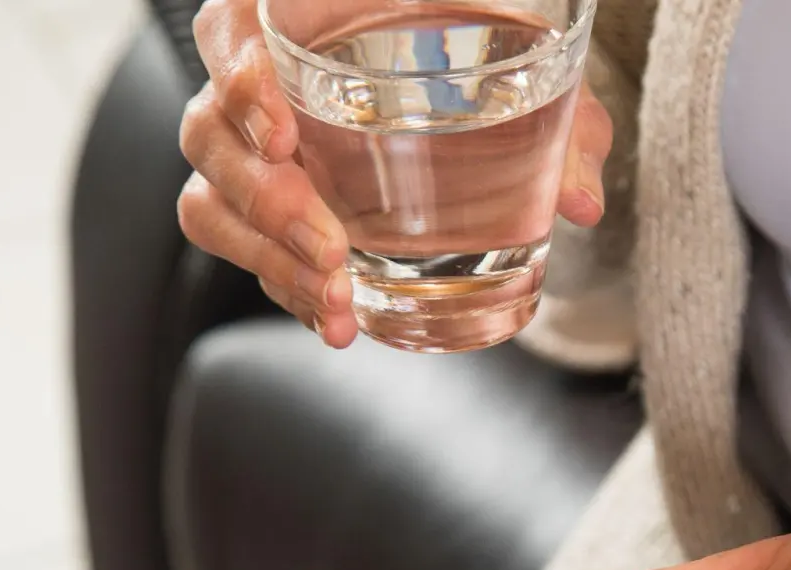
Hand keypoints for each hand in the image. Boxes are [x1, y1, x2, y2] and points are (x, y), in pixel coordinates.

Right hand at [177, 0, 614, 348]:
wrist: (469, 76)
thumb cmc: (481, 49)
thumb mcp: (529, 69)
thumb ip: (561, 119)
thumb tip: (582, 200)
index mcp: (302, 15)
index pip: (230, 30)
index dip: (241, 81)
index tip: (283, 135)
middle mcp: (260, 79)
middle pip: (209, 133)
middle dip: (267, 202)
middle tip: (331, 247)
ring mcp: (255, 148)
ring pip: (211, 203)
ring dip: (269, 260)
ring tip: (336, 299)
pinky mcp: (268, 206)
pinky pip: (246, 250)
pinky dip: (287, 289)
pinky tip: (336, 319)